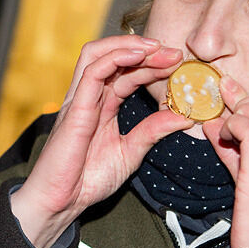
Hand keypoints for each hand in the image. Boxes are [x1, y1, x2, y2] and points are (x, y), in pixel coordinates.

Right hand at [11, 35, 192, 247]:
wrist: (62, 201)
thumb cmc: (88, 179)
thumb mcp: (131, 152)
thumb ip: (153, 131)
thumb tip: (186, 116)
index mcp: (102, 106)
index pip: (127, 73)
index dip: (153, 65)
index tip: (179, 64)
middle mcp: (90, 97)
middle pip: (114, 57)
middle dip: (147, 51)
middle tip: (175, 53)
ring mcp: (80, 100)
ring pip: (97, 54)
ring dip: (129, 46)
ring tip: (157, 48)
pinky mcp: (75, 108)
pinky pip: (92, 72)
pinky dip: (115, 57)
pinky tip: (138, 56)